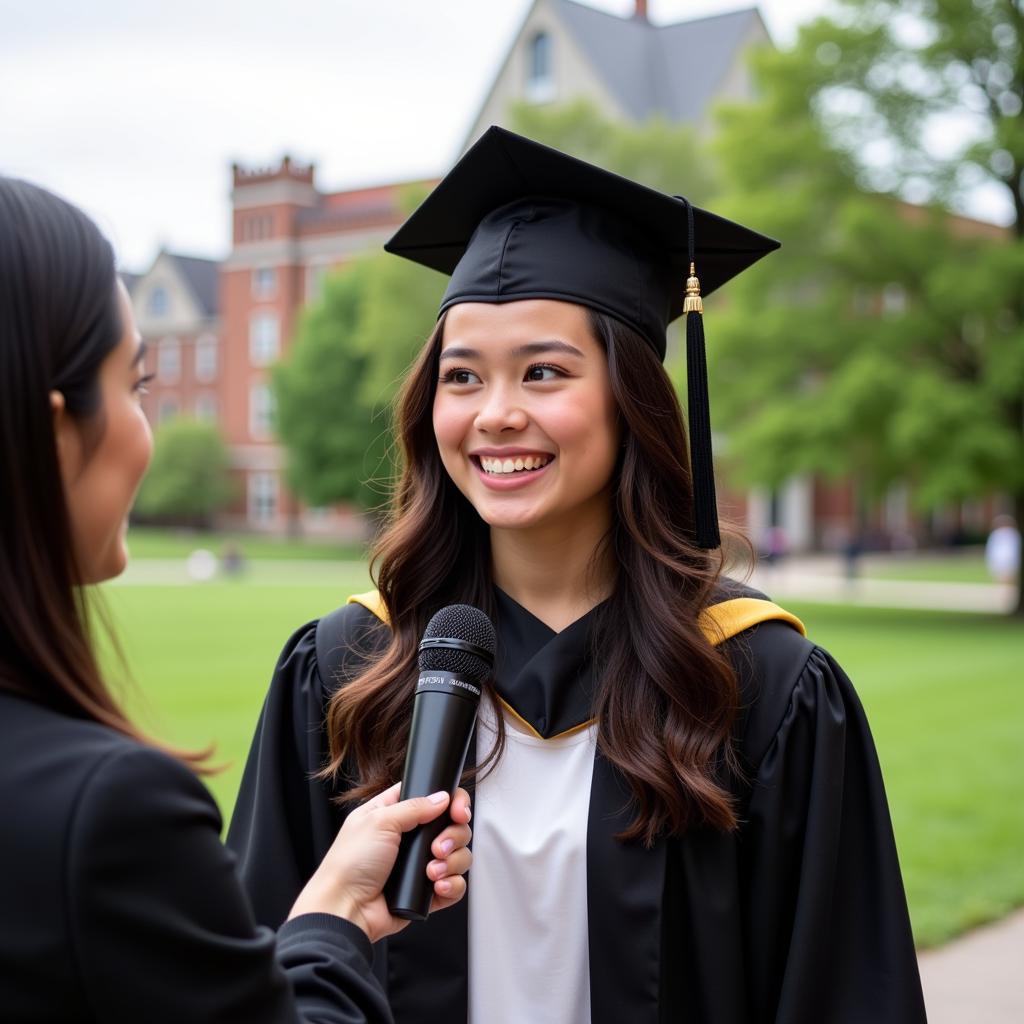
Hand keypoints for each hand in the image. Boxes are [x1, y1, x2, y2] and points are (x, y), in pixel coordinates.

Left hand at [288, 784, 471, 942]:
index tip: (457, 811)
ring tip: (431, 872)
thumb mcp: (379, 821)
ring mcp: (418, 865)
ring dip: (452, 863)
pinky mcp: (425, 891)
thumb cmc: (349, 864)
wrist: (346, 909)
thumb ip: (414, 806)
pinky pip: (454, 884)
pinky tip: (438, 887)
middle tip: (438, 847)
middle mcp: (409, 838)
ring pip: (457, 856)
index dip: (451, 801)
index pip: (432, 798)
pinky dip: (452, 885)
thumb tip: (442, 798)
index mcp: (395, 814)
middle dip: (453, 837)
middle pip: (452, 827)